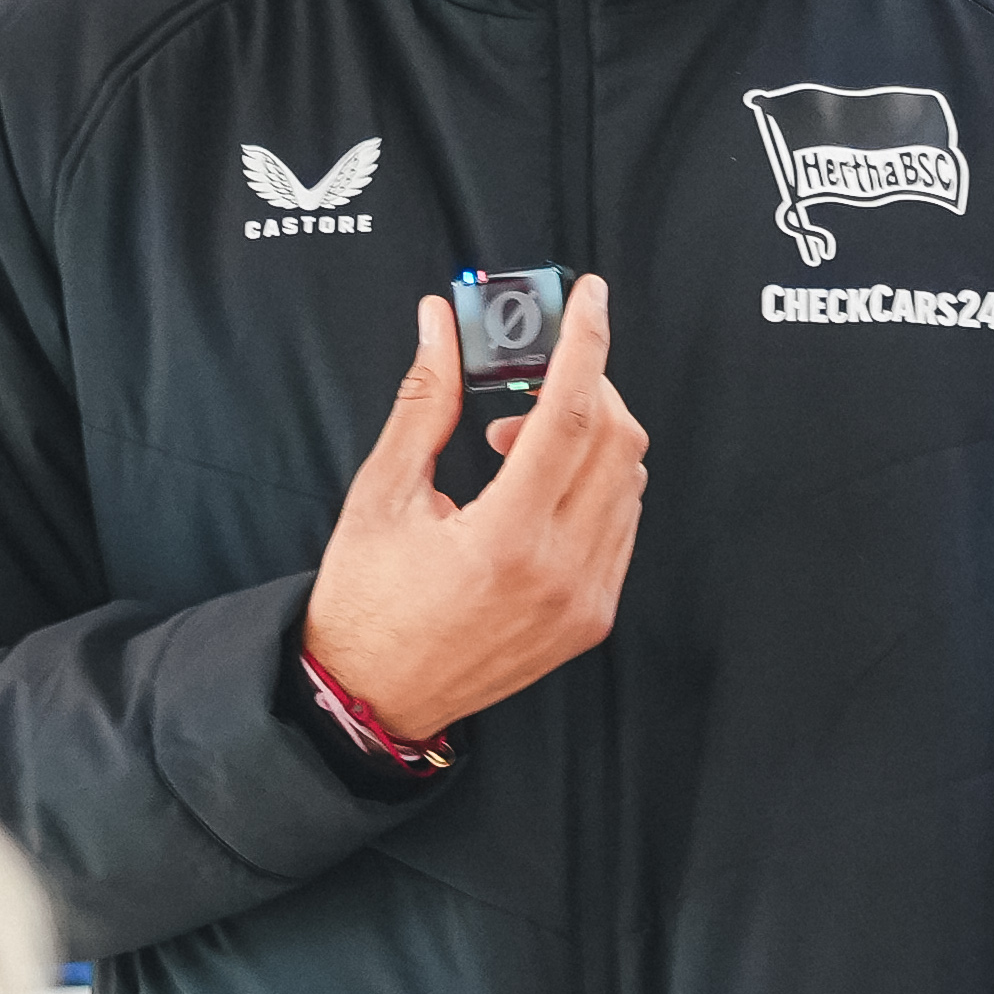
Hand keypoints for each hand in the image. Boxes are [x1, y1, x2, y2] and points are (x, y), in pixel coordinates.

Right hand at [303, 278, 648, 743]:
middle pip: (616, 441)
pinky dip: (594, 484)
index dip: (585, 343)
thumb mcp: (381, 494)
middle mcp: (559, 574)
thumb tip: (441, 324)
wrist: (374, 696)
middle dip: (583, 388)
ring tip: (515, 449)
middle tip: (524, 386)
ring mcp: (584, 601)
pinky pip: (621, 525)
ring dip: (588, 438)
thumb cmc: (365, 600)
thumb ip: (423, 402)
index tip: (589, 297)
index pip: (570, 416)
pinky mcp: (593, 618)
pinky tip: (539, 490)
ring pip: (627, 481)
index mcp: (503, 541)